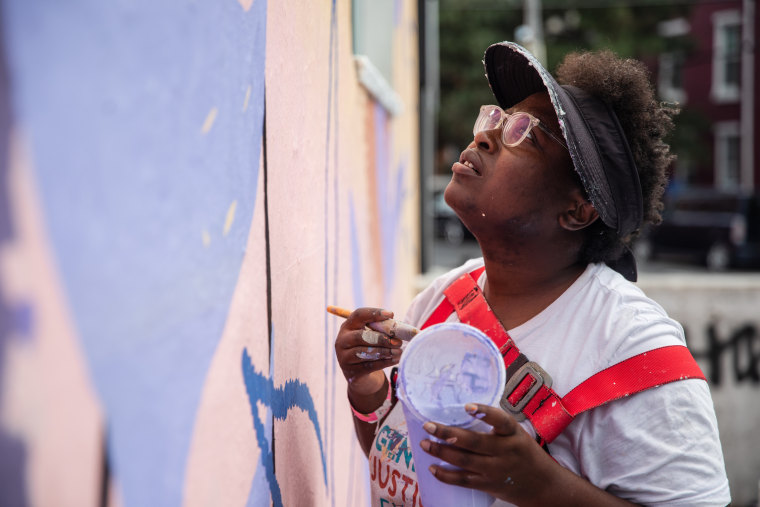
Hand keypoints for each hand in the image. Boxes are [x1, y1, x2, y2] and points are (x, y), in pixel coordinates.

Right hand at [334, 307, 402, 397]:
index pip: (359, 315)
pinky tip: (395, 359)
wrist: (362, 375)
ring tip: (399, 352)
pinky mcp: (351, 372)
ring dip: (385, 351)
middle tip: (398, 341)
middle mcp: (342, 340)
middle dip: (381, 338)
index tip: (391, 314)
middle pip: (360, 336)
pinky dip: (384, 362)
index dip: (374, 313)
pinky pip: (369, 366)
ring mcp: (344, 357)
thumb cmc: (371, 349)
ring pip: (365, 352)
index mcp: (347, 326)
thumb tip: (400, 328)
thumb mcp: (373, 336)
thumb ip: (383, 330)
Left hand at [418, 403, 556, 505]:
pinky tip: (432, 467)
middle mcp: (505, 451)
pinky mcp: (489, 485)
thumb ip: (496, 425)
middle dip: (447, 433)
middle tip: (428, 425)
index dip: (485, 413)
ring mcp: (497, 470)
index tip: (468, 406)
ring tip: (425, 444)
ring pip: (464, 461)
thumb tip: (462, 408)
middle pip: (474, 442)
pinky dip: (446, 475)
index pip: (501, 420)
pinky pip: (464, 480)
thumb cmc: (525, 453)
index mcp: (513, 434)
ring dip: (441, 451)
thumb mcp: (517, 434)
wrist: (544, 485)